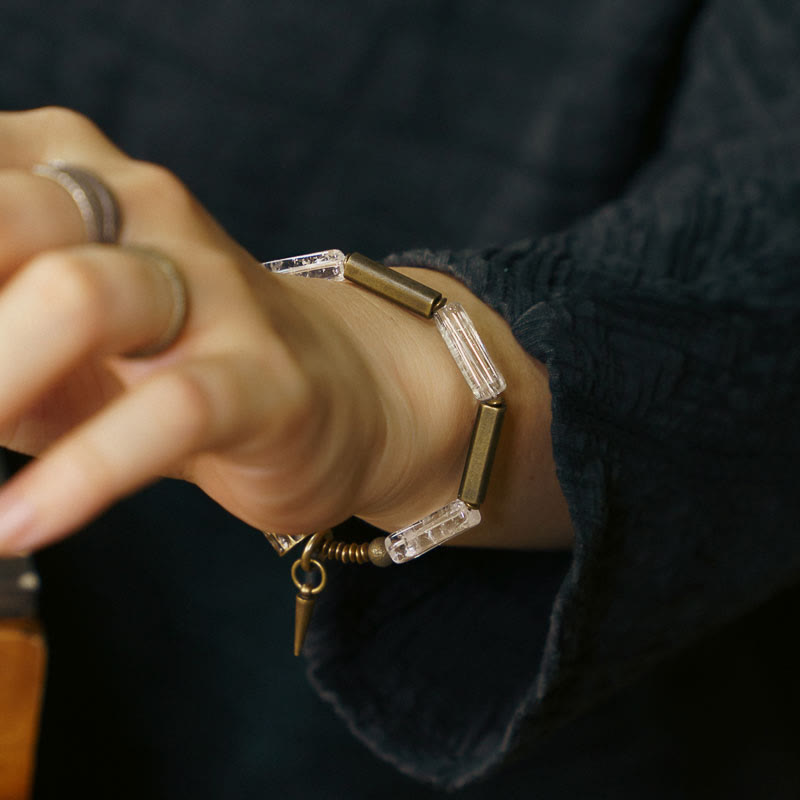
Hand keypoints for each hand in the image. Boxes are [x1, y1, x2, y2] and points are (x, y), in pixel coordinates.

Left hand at [0, 107, 570, 554]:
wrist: (349, 390)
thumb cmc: (175, 360)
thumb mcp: (50, 338)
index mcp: (80, 176)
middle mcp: (148, 208)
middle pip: (14, 214)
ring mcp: (216, 291)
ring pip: (89, 294)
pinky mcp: (268, 379)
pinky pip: (169, 416)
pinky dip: (83, 476)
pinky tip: (20, 529)